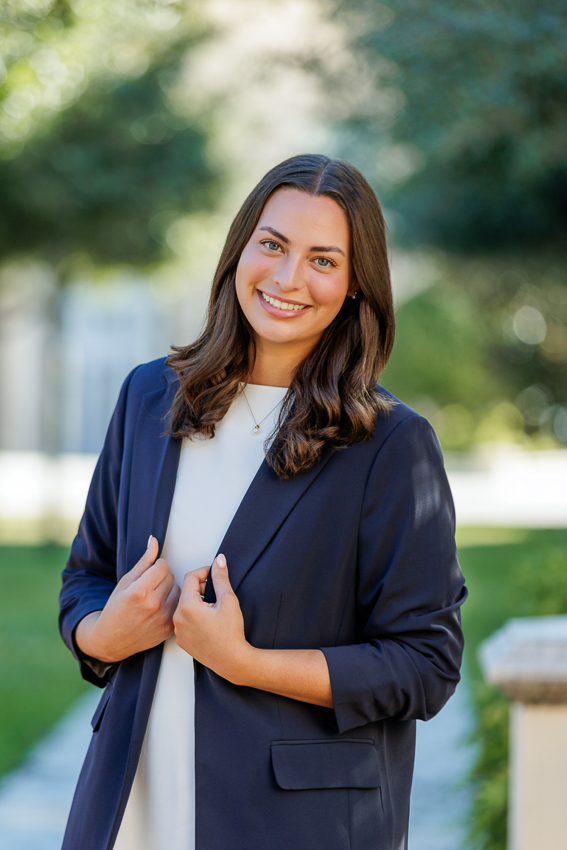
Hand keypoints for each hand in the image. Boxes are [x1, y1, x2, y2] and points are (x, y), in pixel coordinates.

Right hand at [75, 535, 179, 663]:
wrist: (112, 640)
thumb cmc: (116, 608)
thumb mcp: (125, 582)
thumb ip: (143, 561)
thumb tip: (154, 540)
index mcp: (140, 591)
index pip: (163, 566)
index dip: (156, 567)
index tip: (148, 573)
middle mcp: (153, 605)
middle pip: (171, 576)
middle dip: (161, 578)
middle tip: (149, 587)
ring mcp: (163, 618)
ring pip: (177, 590)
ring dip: (168, 591)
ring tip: (153, 598)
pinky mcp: (169, 628)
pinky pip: (178, 605)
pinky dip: (170, 605)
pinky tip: (157, 610)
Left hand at [173, 554, 250, 681]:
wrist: (232, 661)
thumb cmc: (231, 633)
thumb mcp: (228, 600)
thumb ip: (220, 578)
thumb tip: (218, 560)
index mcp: (187, 606)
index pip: (190, 577)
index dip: (204, 572)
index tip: (215, 575)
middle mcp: (177, 618)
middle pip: (186, 592)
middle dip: (201, 589)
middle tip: (217, 596)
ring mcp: (178, 631)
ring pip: (185, 606)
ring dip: (198, 603)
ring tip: (214, 610)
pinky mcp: (181, 641)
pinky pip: (184, 621)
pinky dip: (194, 617)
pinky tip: (208, 623)